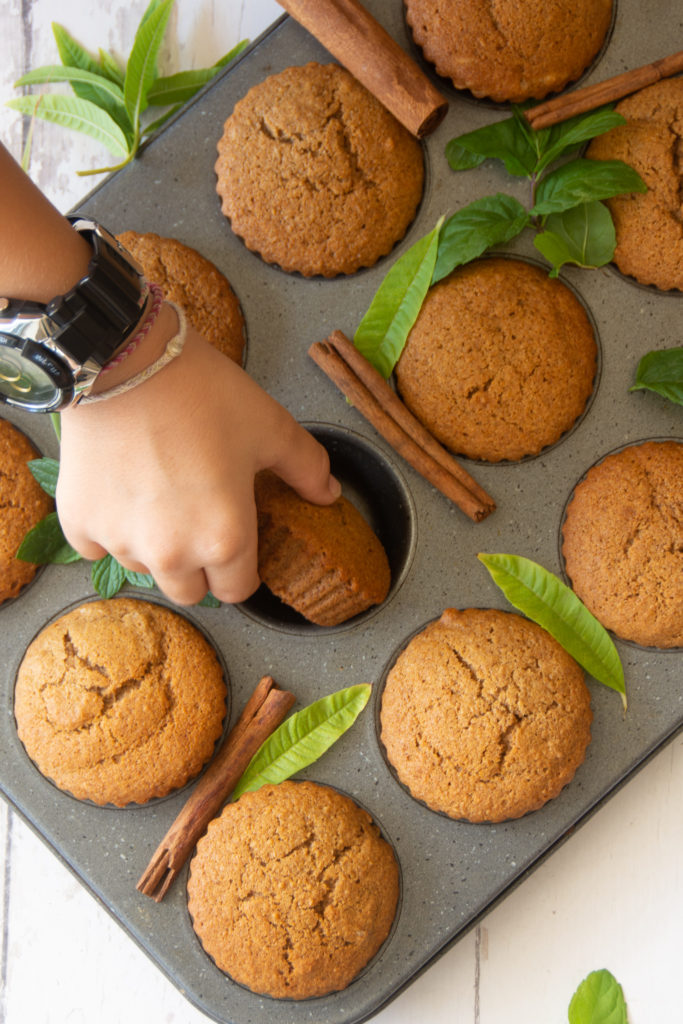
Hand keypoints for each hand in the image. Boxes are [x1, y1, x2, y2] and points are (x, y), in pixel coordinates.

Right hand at [57, 311, 339, 605]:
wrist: (126, 360)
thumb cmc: (202, 393)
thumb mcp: (271, 427)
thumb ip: (307, 468)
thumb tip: (329, 494)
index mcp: (224, 540)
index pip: (238, 591)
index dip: (242, 571)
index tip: (238, 545)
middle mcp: (171, 554)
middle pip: (190, 592)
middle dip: (199, 568)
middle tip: (200, 522)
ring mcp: (121, 542)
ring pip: (144, 569)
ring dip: (155, 547)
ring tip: (161, 497)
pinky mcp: (79, 523)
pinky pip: (97, 546)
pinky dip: (109, 529)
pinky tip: (122, 491)